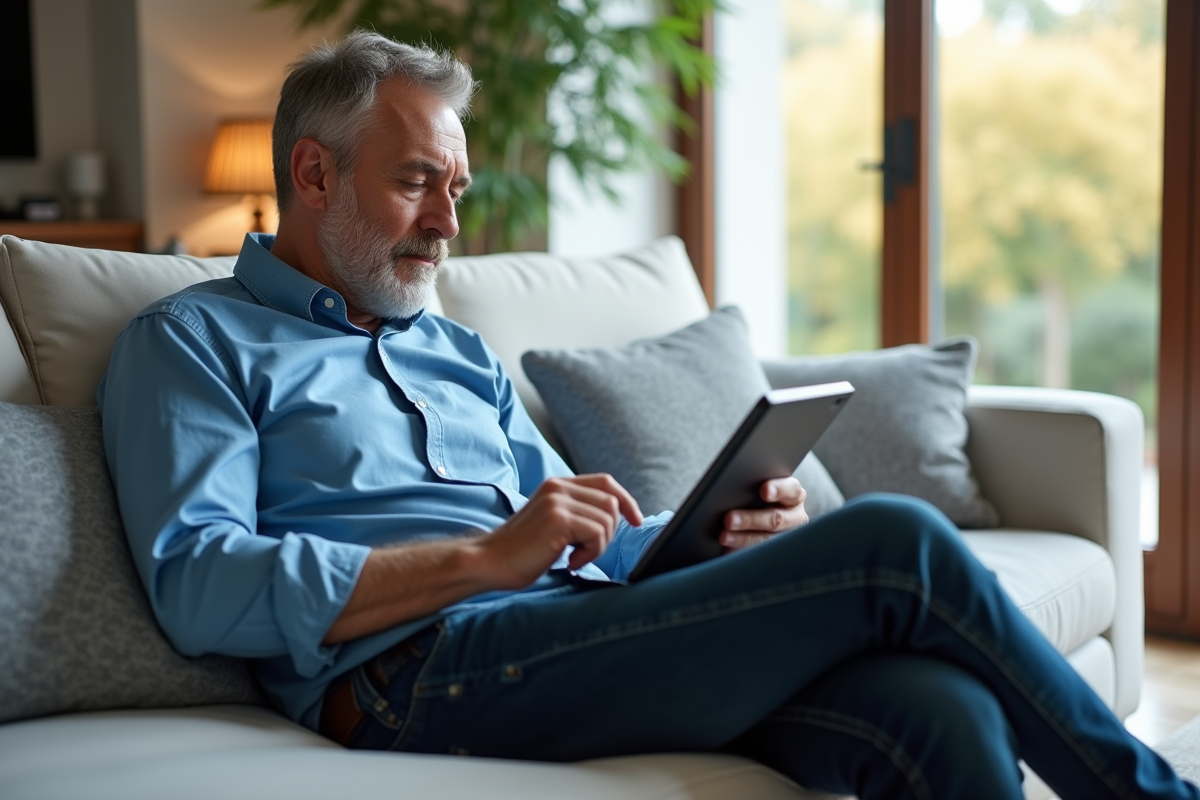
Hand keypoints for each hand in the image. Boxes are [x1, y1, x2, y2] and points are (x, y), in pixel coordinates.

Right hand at [478, 474, 642, 588]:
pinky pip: (597, 534)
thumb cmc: (522, 550)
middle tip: (584, 552)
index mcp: (557, 484)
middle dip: (608, 533)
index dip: (627, 500)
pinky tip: (569, 562)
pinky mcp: (558, 519)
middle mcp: (558, 487)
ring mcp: (558, 501)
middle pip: (611, 503)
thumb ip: (577, 511)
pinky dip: (590, 554)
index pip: (606, 482)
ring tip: (573, 557)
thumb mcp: (552, 521)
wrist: (489, 561)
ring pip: (607, 520)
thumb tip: (616, 515)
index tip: (636, 520)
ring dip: (597, 547)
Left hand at [718, 476, 807, 550]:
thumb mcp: (760, 491)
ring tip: (724, 537)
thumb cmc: (758, 499)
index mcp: (794, 495)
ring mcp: (788, 537)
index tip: (764, 491)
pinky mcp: (778, 553)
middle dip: (751, 519)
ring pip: (768, 540)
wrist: (761, 521)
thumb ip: (754, 488)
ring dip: (744, 539)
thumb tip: (733, 489)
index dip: (778, 490)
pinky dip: (743, 552)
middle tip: (729, 519)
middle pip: (777, 518)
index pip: (791, 490)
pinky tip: (729, 550)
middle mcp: (795, 516)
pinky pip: (762, 555)